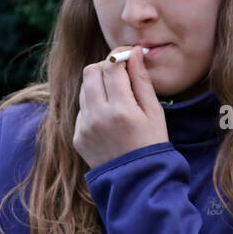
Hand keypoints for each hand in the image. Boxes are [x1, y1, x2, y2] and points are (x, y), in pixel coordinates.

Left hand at [73, 46, 169, 169]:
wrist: (137, 181)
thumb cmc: (152, 144)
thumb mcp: (154, 112)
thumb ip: (141, 80)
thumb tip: (133, 52)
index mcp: (121, 110)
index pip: (111, 66)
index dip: (119, 56)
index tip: (128, 56)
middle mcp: (97, 117)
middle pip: (90, 72)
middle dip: (105, 68)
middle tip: (121, 75)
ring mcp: (84, 128)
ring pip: (84, 89)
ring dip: (98, 86)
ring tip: (117, 99)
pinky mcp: (77, 137)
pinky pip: (82, 110)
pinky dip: (94, 106)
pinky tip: (110, 119)